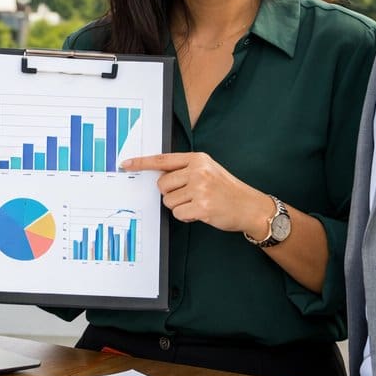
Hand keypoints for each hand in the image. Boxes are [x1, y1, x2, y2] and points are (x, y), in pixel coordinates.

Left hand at [120, 152, 272, 236]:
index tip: (126, 164)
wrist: (250, 206)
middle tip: (189, 196)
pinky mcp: (202, 206)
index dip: (142, 163)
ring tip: (198, 203)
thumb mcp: (208, 170)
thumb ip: (185, 170)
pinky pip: (178, 214)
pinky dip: (186, 216)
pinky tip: (201, 212)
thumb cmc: (226, 189)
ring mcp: (200, 188)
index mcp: (197, 159)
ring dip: (179, 206)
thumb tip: (158, 176)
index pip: (163, 159)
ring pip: (168, 201)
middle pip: (162, 184)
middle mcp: (198, 171)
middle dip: (171, 194)